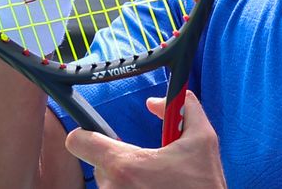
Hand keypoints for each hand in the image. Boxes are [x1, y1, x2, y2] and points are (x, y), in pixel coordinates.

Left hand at [65, 92, 225, 188]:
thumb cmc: (203, 185)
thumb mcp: (203, 140)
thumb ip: (184, 108)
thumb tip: (156, 101)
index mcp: (125, 166)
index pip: (78, 142)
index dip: (86, 135)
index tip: (97, 138)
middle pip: (98, 166)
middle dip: (120, 163)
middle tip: (147, 168)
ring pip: (108, 186)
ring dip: (124, 183)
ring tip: (152, 184)